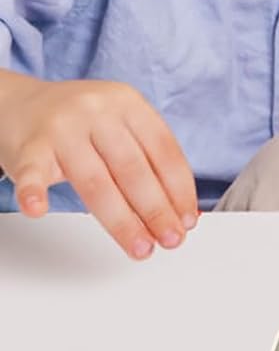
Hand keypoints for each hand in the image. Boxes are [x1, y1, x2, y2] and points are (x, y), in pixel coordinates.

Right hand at [0, 76, 198, 258]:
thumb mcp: (118, 121)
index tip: (188, 219)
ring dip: (122, 221)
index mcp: (128, 103)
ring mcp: (61, 129)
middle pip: (133, 170)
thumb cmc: (77, 121)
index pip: (163, 150)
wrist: (18, 103)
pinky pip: (32, 174)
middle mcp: (98, 112)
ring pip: (96, 182)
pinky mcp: (28, 147)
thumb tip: (176, 208)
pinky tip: (39, 211)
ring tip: (140, 247)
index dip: (180, 189)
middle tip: (171, 239)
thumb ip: (144, 155)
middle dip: (157, 211)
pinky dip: (34, 193)